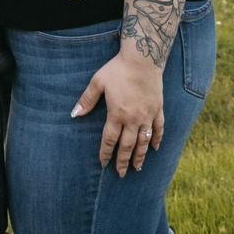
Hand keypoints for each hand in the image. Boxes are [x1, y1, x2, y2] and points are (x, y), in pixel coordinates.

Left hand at [72, 49, 164, 174]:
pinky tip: (155, 148)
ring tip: (137, 168)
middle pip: (127, 146)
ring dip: (140, 157)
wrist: (142, 59)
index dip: (106, 153)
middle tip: (120, 174)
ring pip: (144, 142)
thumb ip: (87, 99)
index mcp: (116, 114)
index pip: (110, 140)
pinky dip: (157, 140)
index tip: (103, 163)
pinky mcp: (158, 110)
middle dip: (122, 161)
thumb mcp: (98, 81)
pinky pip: (159, 129)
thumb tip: (74, 114)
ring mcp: (147, 116)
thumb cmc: (118, 69)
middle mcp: (132, 119)